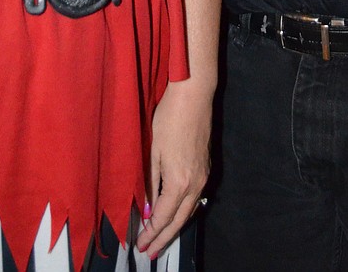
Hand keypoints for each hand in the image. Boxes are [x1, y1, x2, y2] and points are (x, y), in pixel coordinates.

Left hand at [136, 79, 212, 258]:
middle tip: (150, 252)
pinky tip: (176, 213)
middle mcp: (195, 183)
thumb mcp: (154, 150)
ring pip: (190, 210)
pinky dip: (184, 211)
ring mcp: (204, 175)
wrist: (194, 96)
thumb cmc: (169, 118)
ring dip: (175, 226)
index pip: (163, 217)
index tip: (141, 245)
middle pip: (179, 220)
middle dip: (164, 238)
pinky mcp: (206, 167)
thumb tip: (149, 206)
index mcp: (179, 181)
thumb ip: (152, 182)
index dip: (152, 233)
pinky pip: (195, 198)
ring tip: (162, 238)